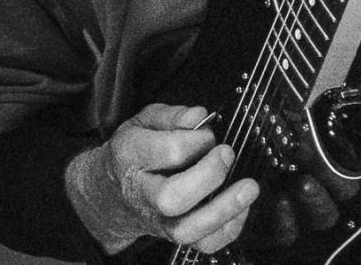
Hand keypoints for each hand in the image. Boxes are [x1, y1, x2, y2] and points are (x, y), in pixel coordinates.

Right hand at [65, 103, 258, 254]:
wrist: (111, 193)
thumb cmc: (134, 153)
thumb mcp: (144, 122)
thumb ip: (173, 115)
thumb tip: (199, 116)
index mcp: (132, 157)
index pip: (170, 152)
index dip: (198, 139)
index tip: (207, 134)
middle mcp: (143, 194)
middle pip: (173, 197)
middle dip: (209, 175)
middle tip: (227, 154)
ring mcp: (158, 220)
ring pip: (187, 229)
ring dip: (224, 210)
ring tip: (248, 188)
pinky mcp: (174, 236)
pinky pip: (203, 245)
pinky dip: (228, 230)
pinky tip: (240, 209)